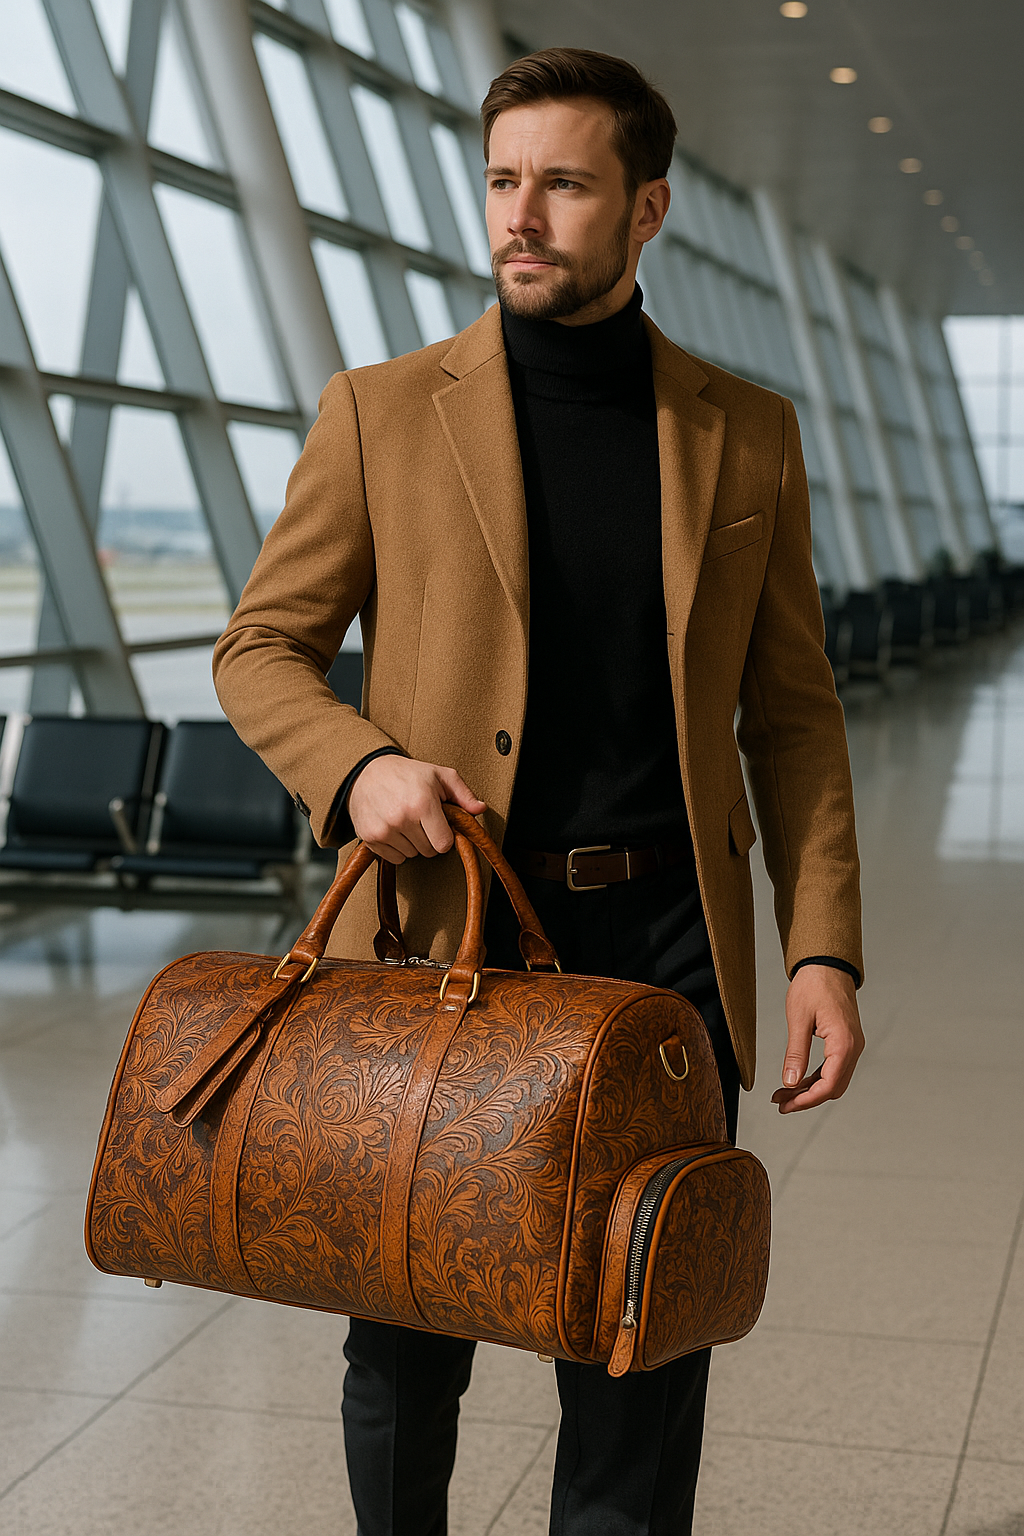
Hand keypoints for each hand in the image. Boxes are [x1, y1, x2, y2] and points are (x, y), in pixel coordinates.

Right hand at [347, 756, 485, 864]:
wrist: (367, 772)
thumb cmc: (408, 773)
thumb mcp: (440, 775)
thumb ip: (464, 793)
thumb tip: (481, 809)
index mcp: (422, 803)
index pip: (444, 844)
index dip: (445, 836)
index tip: (439, 825)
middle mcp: (401, 818)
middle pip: (428, 852)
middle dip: (429, 838)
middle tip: (421, 819)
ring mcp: (383, 829)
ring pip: (411, 855)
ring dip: (412, 843)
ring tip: (405, 820)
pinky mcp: (370, 837)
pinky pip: (394, 858)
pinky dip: (396, 848)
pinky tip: (393, 828)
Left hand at [771, 964, 864, 1114]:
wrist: (827, 965)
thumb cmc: (814, 985)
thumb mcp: (798, 1019)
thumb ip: (796, 1053)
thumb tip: (790, 1082)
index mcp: (844, 1044)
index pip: (828, 1085)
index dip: (806, 1100)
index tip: (786, 1105)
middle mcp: (853, 1048)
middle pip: (833, 1088)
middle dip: (806, 1099)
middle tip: (780, 1102)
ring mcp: (852, 1046)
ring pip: (834, 1080)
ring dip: (810, 1089)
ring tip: (784, 1093)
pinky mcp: (846, 1042)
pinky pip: (834, 1068)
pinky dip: (816, 1077)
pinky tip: (798, 1080)